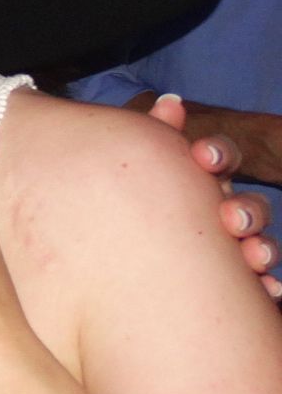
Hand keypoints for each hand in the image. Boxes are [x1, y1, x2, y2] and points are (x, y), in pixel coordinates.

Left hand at [148, 94, 281, 297]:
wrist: (125, 255)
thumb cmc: (138, 201)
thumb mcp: (142, 169)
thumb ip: (156, 136)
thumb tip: (170, 101)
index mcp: (202, 178)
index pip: (220, 158)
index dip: (216, 153)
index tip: (201, 157)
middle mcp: (227, 210)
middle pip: (249, 205)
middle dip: (246, 209)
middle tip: (231, 219)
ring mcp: (237, 246)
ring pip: (261, 245)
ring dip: (263, 248)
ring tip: (254, 257)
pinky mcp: (241, 283)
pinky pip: (261, 285)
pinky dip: (268, 288)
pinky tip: (267, 291)